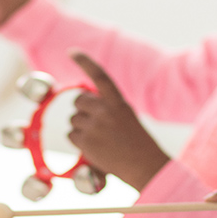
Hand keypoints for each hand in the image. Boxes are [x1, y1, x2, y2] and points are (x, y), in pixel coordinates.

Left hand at [68, 50, 169, 190]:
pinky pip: (71, 135)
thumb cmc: (137, 143)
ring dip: (82, 129)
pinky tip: (96, 148)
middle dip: (82, 110)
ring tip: (101, 140)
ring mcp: (94, 125)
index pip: (100, 76)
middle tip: (96, 123)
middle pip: (78, 101)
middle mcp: (105, 110)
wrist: (144, 166)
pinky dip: (79, 142)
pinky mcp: (85, 141)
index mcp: (118, 102)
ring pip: (74, 120)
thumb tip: (81, 102)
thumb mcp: (126, 117)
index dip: (85, 62)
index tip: (72, 51)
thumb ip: (107, 106)